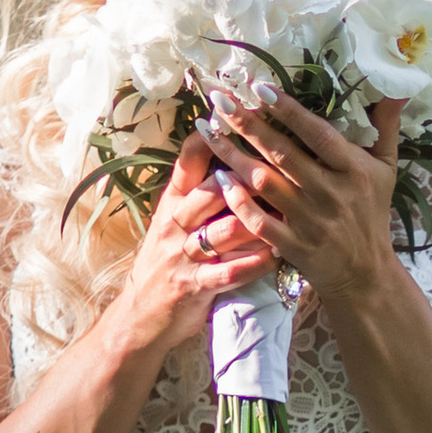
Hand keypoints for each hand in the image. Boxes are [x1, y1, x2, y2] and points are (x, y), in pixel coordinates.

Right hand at [103, 134, 277, 366]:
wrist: (140, 314)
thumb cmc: (169, 261)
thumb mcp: (175, 222)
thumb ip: (200, 194)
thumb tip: (237, 159)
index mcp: (172, 203)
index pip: (188, 163)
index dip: (211, 139)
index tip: (237, 118)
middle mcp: (175, 224)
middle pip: (211, 192)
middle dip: (247, 178)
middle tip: (284, 166)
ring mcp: (182, 255)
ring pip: (222, 231)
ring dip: (258, 222)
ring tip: (291, 211)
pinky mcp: (192, 286)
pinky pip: (226, 273)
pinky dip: (252, 264)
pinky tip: (276, 256)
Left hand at [213, 90, 406, 319]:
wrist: (366, 275)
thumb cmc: (372, 214)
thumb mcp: (387, 169)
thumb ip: (386, 127)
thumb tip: (396, 87)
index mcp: (355, 171)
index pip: (318, 134)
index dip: (289, 111)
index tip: (260, 88)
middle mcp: (332, 194)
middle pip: (283, 153)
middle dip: (248, 124)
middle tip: (219, 99)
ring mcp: (310, 222)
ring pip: (264, 182)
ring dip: (233, 155)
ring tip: (207, 130)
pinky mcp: (293, 246)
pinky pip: (259, 221)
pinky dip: (238, 201)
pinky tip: (217, 178)